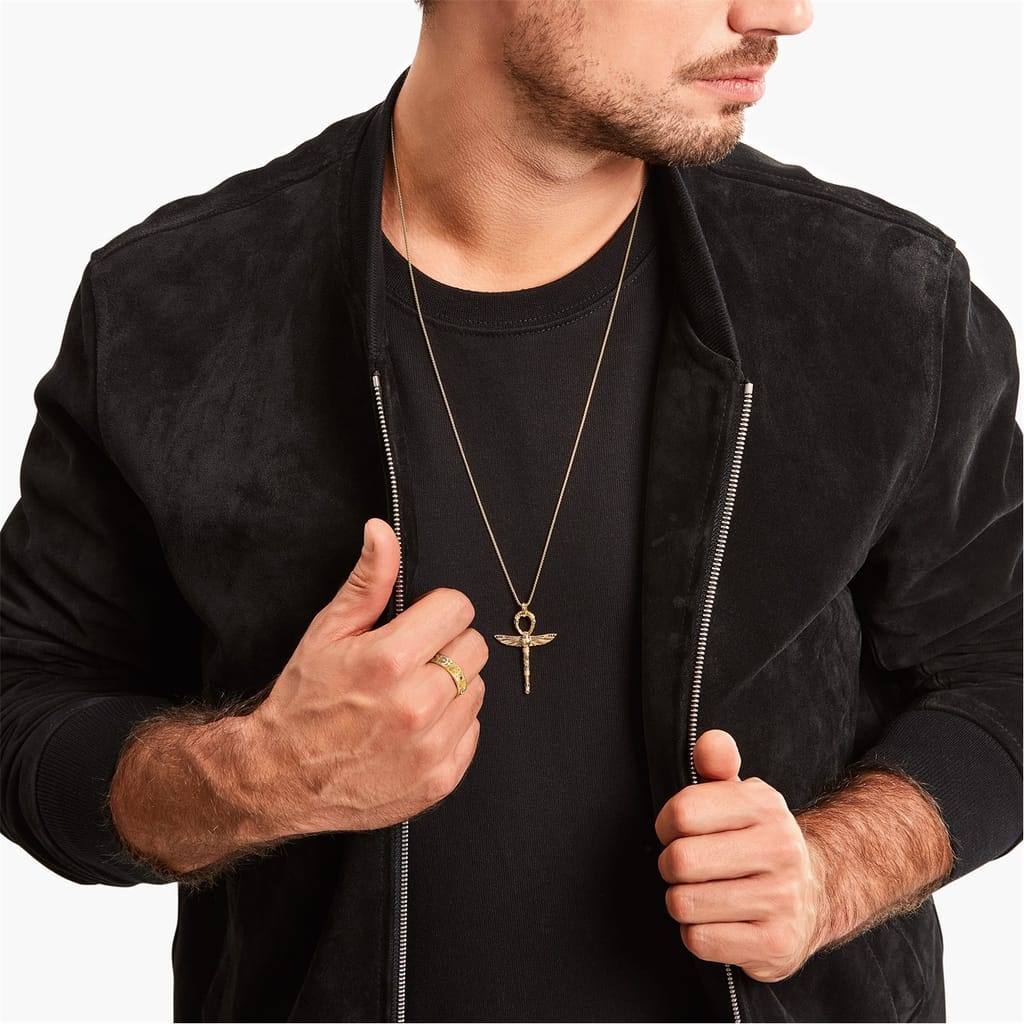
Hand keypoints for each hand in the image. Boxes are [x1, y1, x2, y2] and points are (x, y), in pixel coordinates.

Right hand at [246, 517, 486, 835]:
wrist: (279, 777)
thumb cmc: (303, 701)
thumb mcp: (328, 631)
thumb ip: (367, 580)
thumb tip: (382, 532)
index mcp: (389, 660)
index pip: (458, 609)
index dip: (437, 610)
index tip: (419, 622)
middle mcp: (415, 705)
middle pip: (474, 648)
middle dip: (447, 646)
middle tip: (413, 660)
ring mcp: (429, 748)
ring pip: (476, 690)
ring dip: (450, 688)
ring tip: (411, 695)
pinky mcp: (439, 779)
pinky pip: (472, 732)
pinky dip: (451, 727)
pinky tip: (417, 727)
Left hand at [655, 730, 824, 981]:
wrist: (815, 895)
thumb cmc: (756, 840)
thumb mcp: (739, 795)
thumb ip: (716, 762)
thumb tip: (709, 743)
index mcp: (764, 806)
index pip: (683, 812)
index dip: (666, 824)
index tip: (676, 830)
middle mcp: (780, 850)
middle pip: (681, 861)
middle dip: (670, 866)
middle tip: (686, 867)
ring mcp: (781, 900)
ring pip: (685, 903)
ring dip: (682, 901)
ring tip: (702, 893)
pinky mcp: (775, 944)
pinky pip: (699, 940)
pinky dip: (697, 933)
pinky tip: (718, 921)